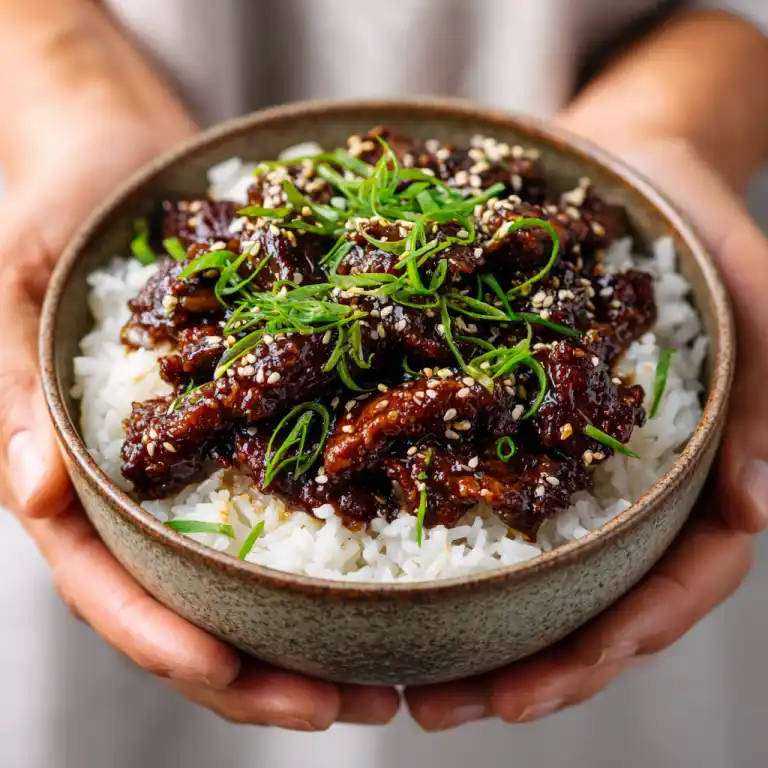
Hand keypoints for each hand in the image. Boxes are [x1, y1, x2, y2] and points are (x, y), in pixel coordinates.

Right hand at [0, 101, 398, 729]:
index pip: (108, 585)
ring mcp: (199, 460)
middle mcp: (141, 486)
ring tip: (387, 675)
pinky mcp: (249, 424)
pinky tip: (398, 570)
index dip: (167, 643)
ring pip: (246, 573)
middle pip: (190, 606)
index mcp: (72, 472)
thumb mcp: (17, 284)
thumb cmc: (56, 210)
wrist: (121, 157)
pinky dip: (336, 543)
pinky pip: (290, 496)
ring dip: (309, 633)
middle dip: (261, 671)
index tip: (240, 681)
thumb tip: (29, 486)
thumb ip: (14, 387)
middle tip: (352, 705)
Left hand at [405, 134, 765, 728]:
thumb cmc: (695, 221)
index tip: (531, 691)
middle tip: (437, 709)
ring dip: (466, 628)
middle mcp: (616, 480)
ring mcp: (556, 456)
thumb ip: (765, 394)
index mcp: (686, 471)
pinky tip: (375, 566)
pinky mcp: (502, 417)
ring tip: (393, 675)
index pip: (668, 586)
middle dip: (521, 665)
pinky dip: (430, 534)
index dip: (610, 646)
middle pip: (582, 600)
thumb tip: (757, 508)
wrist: (621, 161)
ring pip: (523, 564)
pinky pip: (469, 484)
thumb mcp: (754, 292)